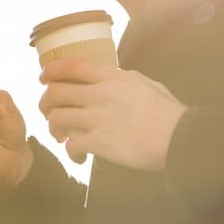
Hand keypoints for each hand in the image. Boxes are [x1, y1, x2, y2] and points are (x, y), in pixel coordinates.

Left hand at [39, 58, 186, 170]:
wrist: (180, 137)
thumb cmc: (169, 113)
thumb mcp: (147, 84)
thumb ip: (125, 80)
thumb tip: (116, 77)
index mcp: (113, 78)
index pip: (73, 66)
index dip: (52, 70)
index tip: (43, 77)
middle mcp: (101, 94)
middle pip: (56, 92)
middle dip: (45, 103)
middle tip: (47, 112)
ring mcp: (99, 118)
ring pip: (57, 118)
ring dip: (53, 129)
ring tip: (60, 137)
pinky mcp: (100, 142)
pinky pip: (71, 146)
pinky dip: (70, 153)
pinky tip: (78, 158)